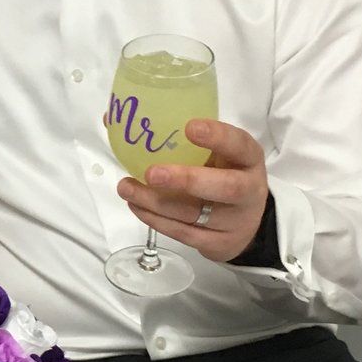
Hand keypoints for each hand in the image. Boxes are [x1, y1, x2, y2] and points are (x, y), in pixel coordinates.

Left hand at [115, 119, 269, 263]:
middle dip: (186, 180)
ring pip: (195, 214)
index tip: (189, 127)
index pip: (240, 145)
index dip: (218, 137)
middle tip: (152, 173)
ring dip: (156, 202)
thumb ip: (178, 136)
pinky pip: (183, 233)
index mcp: (249, 159)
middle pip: (225, 188)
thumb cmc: (222, 175)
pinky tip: (136, 206)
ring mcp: (234, 221)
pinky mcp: (217, 243)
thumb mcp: (214, 153)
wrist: (244, 225)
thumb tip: (112, 118)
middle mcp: (248, 191)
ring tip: (126, 188)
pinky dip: (156, 220)